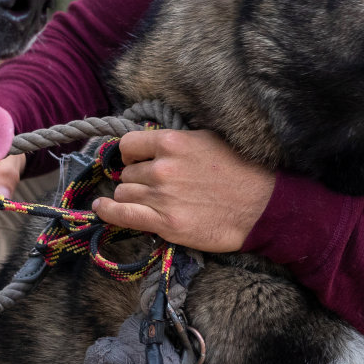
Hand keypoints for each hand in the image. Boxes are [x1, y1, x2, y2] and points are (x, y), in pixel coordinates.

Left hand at [91, 129, 275, 252]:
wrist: (261, 206)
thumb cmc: (240, 170)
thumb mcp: (207, 140)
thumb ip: (176, 142)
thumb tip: (150, 145)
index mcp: (172, 142)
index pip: (129, 145)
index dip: (131, 154)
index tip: (136, 161)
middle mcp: (162, 168)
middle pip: (128, 172)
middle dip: (137, 178)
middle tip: (156, 186)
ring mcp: (162, 197)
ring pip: (124, 192)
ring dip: (132, 196)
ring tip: (148, 200)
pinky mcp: (165, 223)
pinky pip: (122, 215)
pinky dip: (108, 211)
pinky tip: (102, 208)